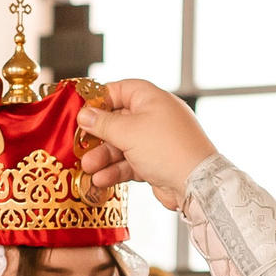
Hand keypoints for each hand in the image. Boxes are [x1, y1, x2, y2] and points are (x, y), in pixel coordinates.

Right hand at [75, 79, 216, 208]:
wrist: (196, 185)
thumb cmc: (169, 150)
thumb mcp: (129, 132)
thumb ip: (104, 123)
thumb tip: (85, 115)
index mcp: (152, 99)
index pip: (121, 90)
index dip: (100, 99)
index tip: (82, 111)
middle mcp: (155, 118)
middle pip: (118, 121)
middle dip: (98, 136)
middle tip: (80, 144)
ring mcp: (156, 141)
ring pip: (121, 145)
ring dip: (103, 157)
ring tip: (87, 167)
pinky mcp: (155, 163)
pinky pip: (129, 163)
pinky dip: (115, 171)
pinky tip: (101, 179)